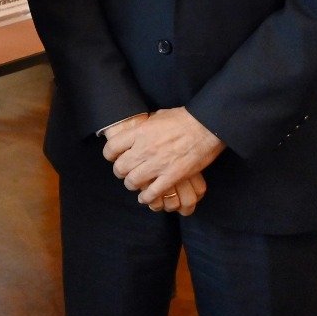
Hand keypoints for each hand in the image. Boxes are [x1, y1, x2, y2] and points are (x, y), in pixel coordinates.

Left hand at [102, 107, 224, 206]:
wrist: (206, 126)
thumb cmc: (184, 118)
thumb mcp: (158, 116)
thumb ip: (145, 127)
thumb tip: (140, 130)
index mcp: (139, 132)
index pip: (112, 147)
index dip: (110, 155)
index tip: (113, 157)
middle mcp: (144, 149)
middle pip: (120, 167)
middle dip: (120, 171)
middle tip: (125, 172)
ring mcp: (157, 164)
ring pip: (133, 182)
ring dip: (132, 185)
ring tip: (135, 184)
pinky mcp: (172, 176)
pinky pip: (153, 192)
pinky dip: (147, 198)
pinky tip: (145, 198)